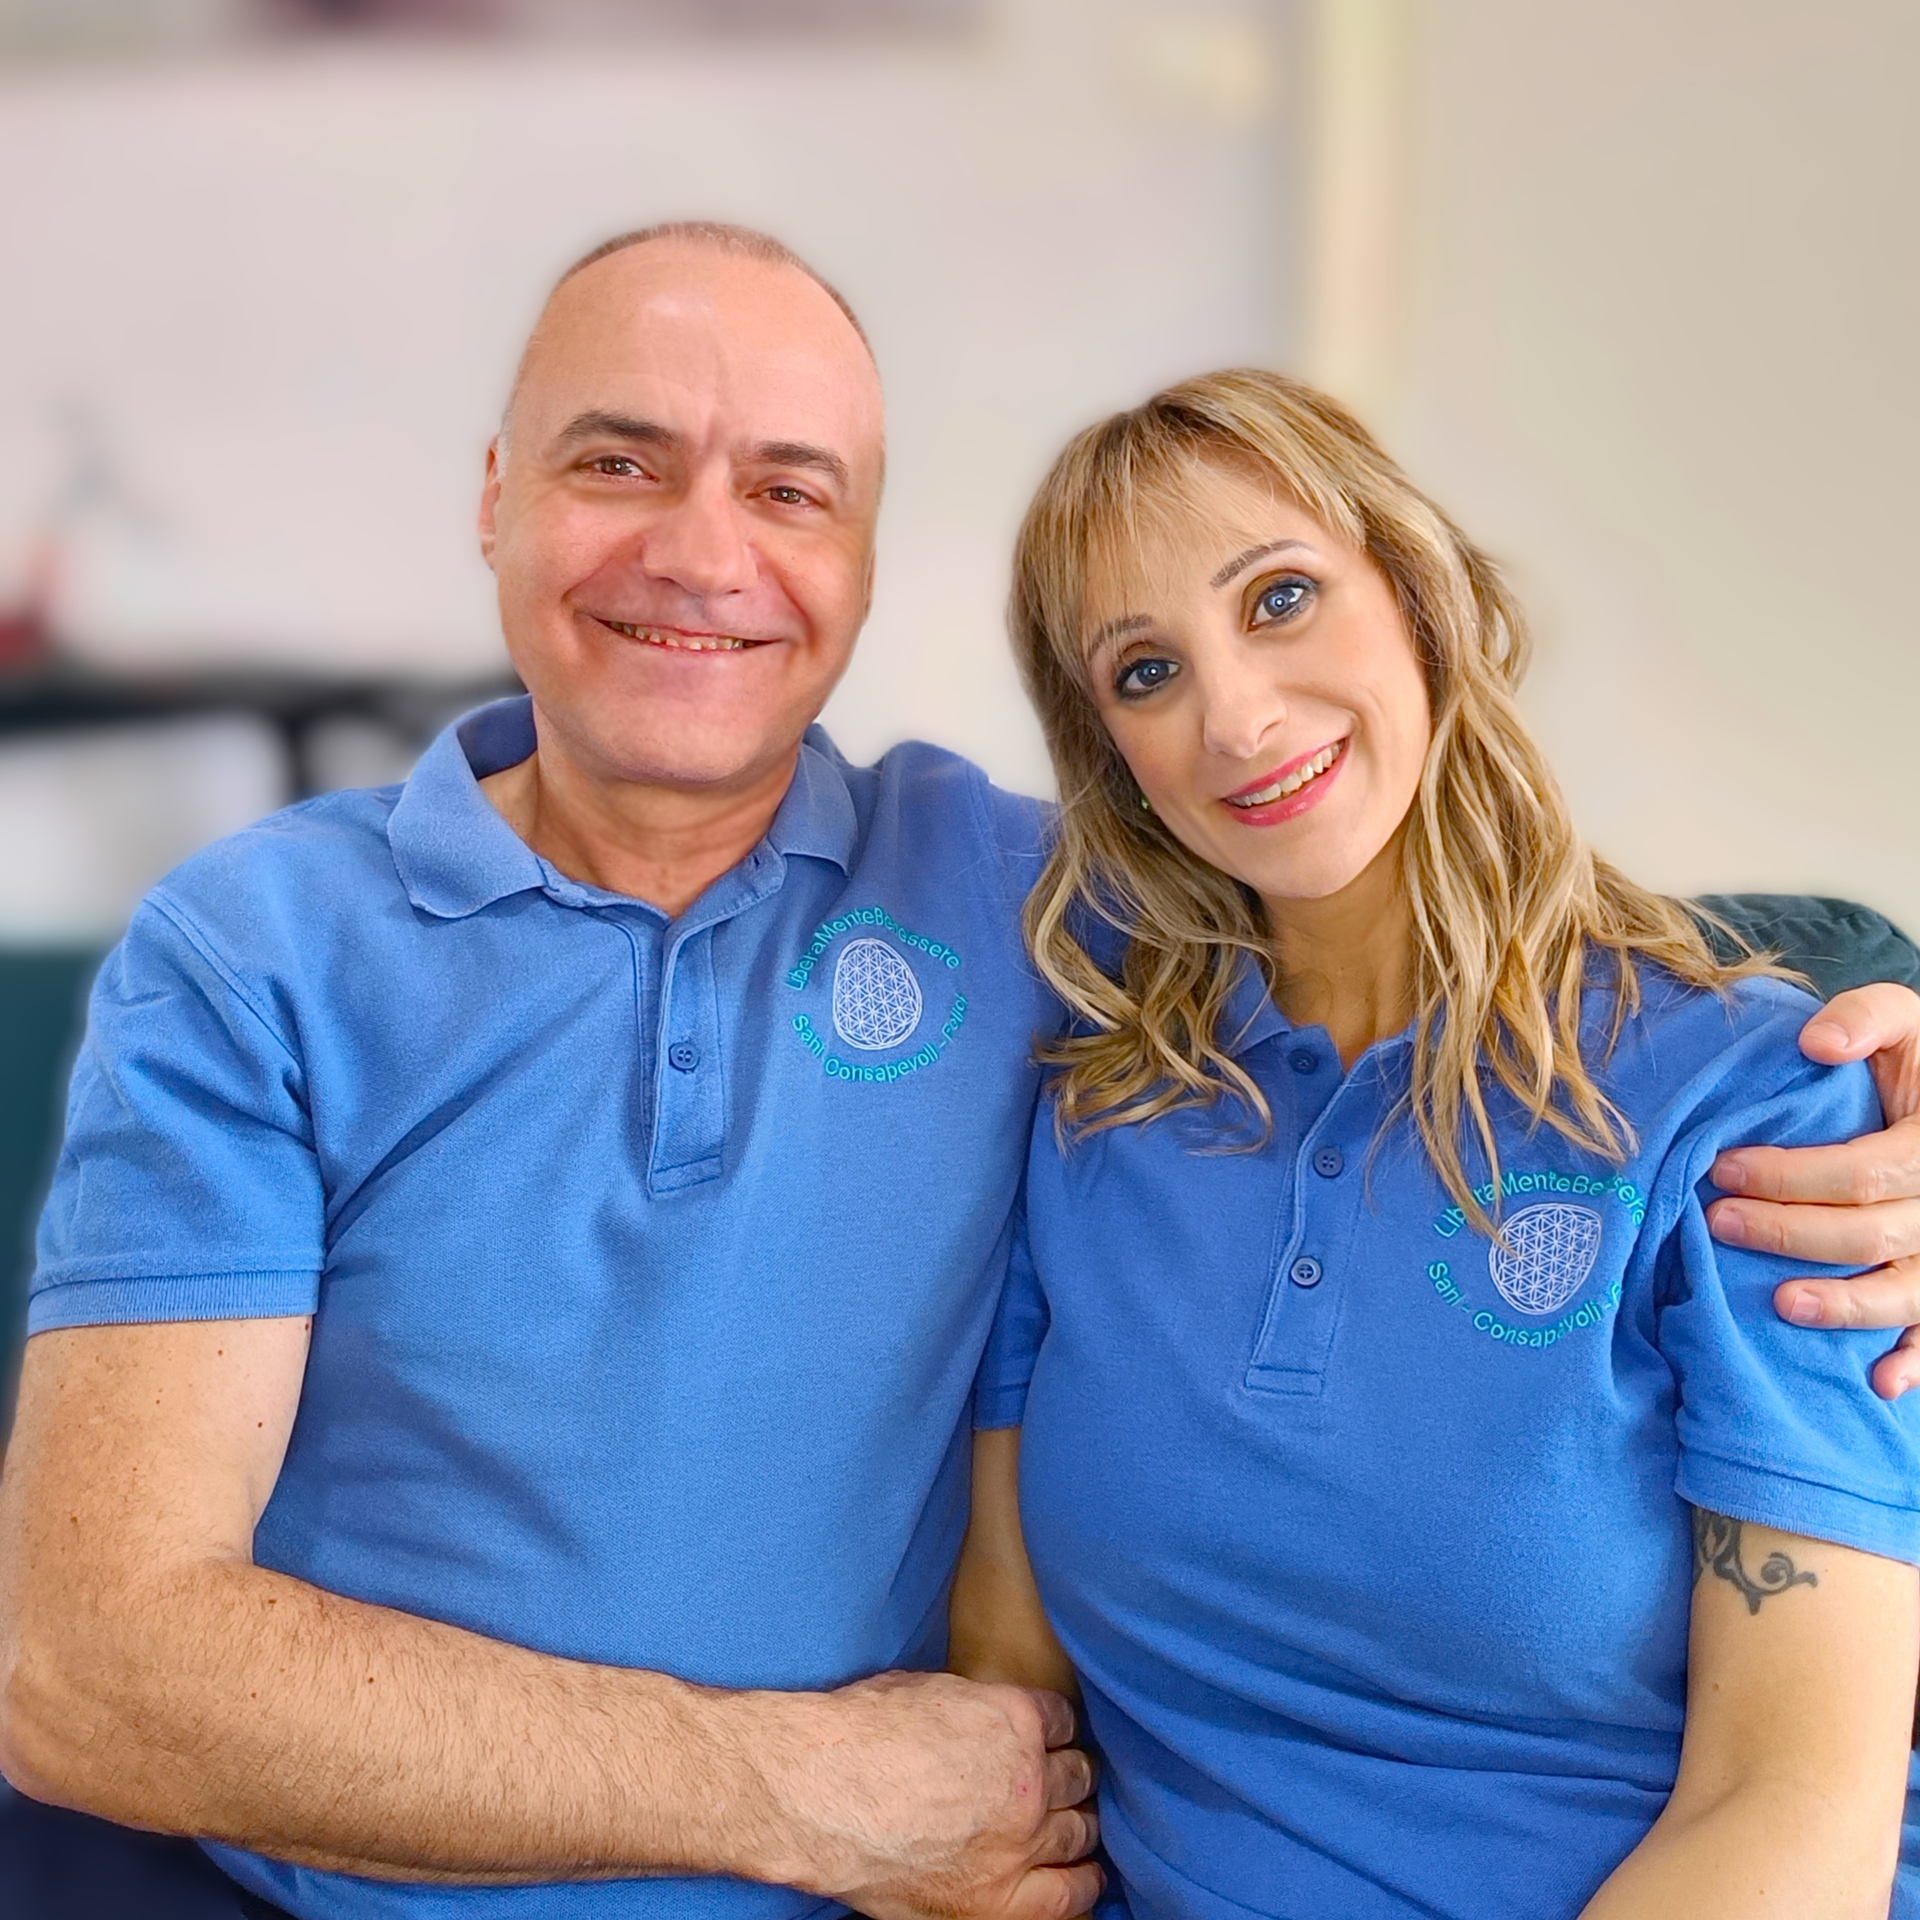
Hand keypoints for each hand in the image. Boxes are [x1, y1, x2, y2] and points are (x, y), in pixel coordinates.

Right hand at [746, 1670, 1099, 1919]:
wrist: (818, 1794)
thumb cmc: (859, 1735)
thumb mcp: (930, 1691)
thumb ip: (977, 1710)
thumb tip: (988, 1720)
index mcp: (1014, 1719)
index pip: (1061, 1721)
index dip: (1052, 1730)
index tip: (1047, 1740)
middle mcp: (1029, 1781)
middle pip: (1076, 1776)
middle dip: (1069, 1776)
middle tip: (1062, 1782)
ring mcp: (1018, 1843)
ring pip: (1078, 1831)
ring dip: (1076, 1825)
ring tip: (1072, 1828)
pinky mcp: (997, 1900)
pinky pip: (1068, 1894)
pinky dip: (1081, 1883)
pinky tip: (1084, 1876)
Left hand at [1706, 983, 1919, 1397]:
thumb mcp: (1907, 1020)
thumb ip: (1864, 1019)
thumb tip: (1814, 1045)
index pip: (1862, 1170)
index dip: (1790, 1175)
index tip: (1722, 1167)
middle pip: (1872, 1234)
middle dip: (1790, 1233)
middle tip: (1718, 1222)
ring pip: (1906, 1291)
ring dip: (1843, 1305)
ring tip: (1780, 1304)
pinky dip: (1914, 1364)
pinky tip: (1876, 1383)